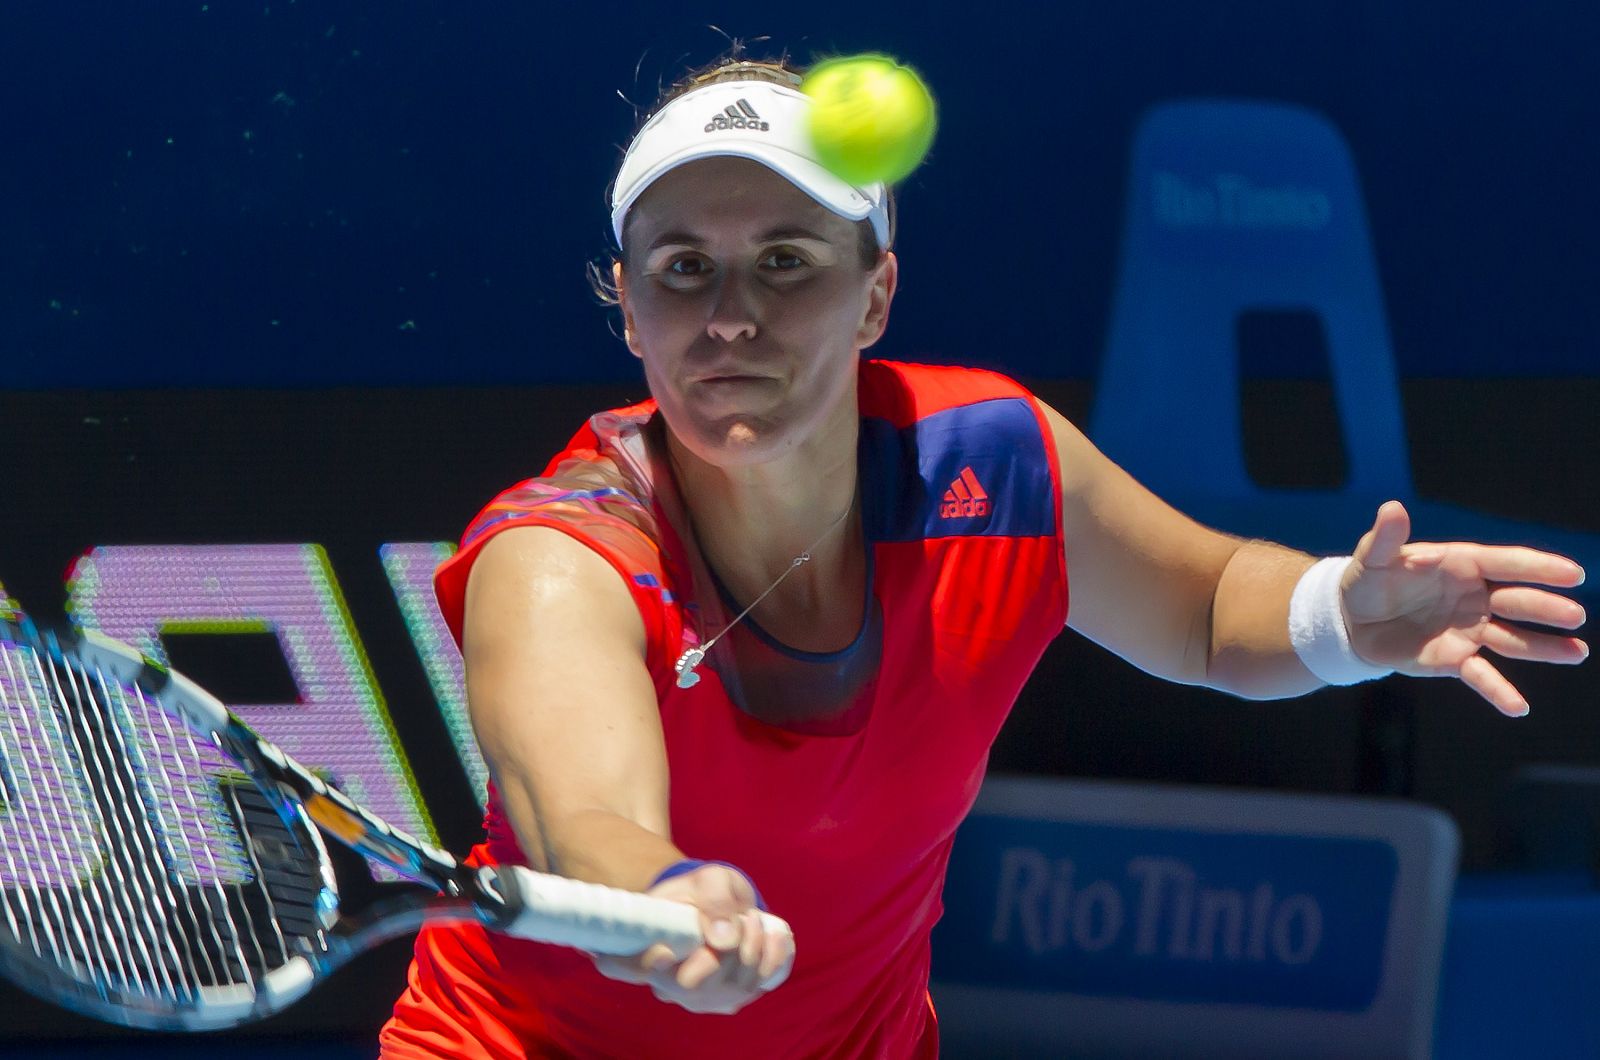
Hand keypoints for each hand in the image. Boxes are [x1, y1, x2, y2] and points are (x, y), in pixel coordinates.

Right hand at [592, 863, 793, 1014]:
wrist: (718, 904)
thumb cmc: (703, 890)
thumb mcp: (710, 880)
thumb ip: (715, 900)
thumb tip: (724, 940)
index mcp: (643, 948)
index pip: (624, 967)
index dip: (640, 965)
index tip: (665, 951)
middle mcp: (665, 983)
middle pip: (695, 984)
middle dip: (729, 948)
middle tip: (744, 917)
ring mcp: (697, 998)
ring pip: (732, 988)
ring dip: (754, 946)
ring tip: (751, 918)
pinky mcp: (727, 1001)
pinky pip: (757, 987)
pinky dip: (772, 957)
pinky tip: (772, 934)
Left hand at [1342, 500, 1587, 715]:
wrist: (1352, 621)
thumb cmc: (1368, 580)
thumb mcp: (1373, 558)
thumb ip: (1386, 538)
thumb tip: (1392, 508)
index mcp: (1462, 566)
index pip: (1506, 563)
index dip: (1539, 568)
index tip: (1573, 573)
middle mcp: (1474, 598)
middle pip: (1516, 602)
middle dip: (1546, 608)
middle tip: (1575, 615)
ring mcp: (1468, 630)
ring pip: (1512, 640)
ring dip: (1544, 648)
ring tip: (1576, 652)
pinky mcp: (1454, 659)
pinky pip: (1481, 677)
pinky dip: (1499, 692)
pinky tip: (1519, 708)